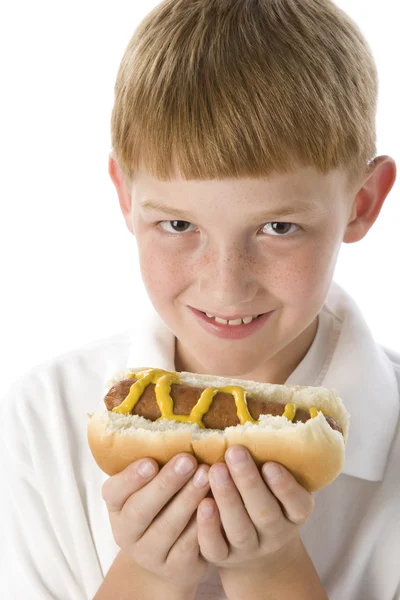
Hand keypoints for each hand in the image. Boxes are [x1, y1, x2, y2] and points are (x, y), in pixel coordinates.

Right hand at [101, 453, 210, 592]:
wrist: (171, 552)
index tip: (150, 461)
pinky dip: (202, 525)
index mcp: (116, 506)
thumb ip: (156, 463)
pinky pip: (188, 548)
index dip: (131, 478)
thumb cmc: (162, 504)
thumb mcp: (150, 485)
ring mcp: (149, 555)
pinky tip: (214, 504)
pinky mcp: (175, 570)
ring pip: (167, 528)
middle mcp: (126, 533)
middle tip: (188, 460)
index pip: (114, 492)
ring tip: (206, 475)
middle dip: (166, 483)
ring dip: (188, 499)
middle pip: (141, 510)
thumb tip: (174, 427)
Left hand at [196, 445, 314, 570]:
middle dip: (248, 482)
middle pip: (265, 513)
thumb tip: (251, 420)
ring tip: (214, 470)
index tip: (270, 464)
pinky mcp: (223, 558)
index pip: (297, 503)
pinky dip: (208, 527)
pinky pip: (215, 547)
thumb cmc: (266, 495)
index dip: (284, 486)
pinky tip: (201, 503)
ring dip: (227, 498)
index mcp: (295, 513)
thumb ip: (270, 459)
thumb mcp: (277, 480)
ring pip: (239, 529)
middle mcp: (275, 534)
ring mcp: (249, 549)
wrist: (256, 545)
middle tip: (234, 452)